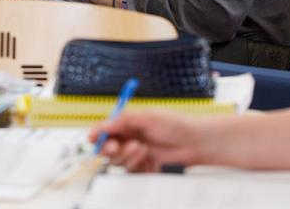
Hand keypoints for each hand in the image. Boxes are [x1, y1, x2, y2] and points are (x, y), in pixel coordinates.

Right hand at [89, 111, 204, 171]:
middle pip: (105, 148)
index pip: (104, 130)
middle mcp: (127, 139)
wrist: (195, 143)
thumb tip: (104, 125)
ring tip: (142, 148)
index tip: (94, 138)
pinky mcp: (143, 168)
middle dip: (109, 148)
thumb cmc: (175, 124)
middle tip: (116, 146)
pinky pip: (131, 172)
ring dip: (127, 156)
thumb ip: (124, 121)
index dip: (96, 134)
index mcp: (126, 124)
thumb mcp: (148, 117)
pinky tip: (150, 160)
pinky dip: (138, 166)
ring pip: (117, 161)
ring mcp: (134, 154)